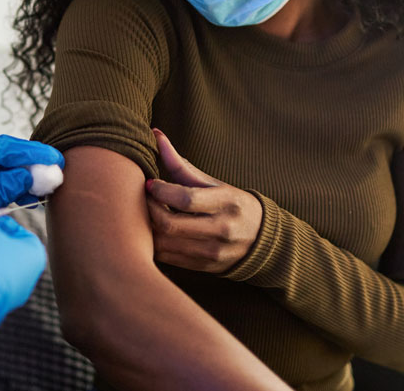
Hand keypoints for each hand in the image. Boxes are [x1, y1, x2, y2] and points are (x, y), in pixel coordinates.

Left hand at [0, 135, 61, 317]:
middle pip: (2, 157)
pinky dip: (16, 190)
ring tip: (48, 185)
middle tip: (57, 169)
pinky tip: (33, 196)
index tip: (51, 157)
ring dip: (26, 177)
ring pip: (3, 172)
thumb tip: (32, 175)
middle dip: (30, 163)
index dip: (26, 152)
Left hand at [145, 129, 261, 273]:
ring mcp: (212, 252)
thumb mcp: (213, 183)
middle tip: (143, 199)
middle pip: (171, 224)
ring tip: (146, 214)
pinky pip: (168, 258)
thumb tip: (155, 135)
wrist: (260, 240)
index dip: (161, 191)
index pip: (186, 199)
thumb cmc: (230, 204)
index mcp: (227, 203)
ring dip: (148, 228)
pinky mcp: (203, 267)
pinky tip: (154, 230)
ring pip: (165, 244)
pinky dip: (155, 243)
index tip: (150, 183)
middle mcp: (221, 230)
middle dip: (150, 210)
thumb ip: (181, 165)